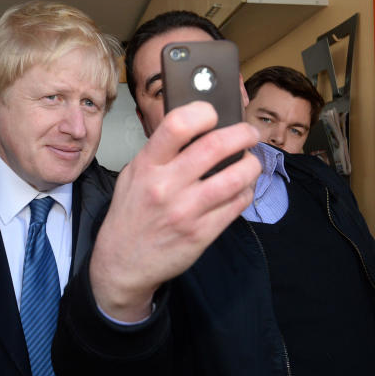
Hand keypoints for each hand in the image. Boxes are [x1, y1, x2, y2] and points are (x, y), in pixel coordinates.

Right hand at [91, 101, 260, 320]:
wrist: (122, 263)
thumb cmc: (131, 215)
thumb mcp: (133, 175)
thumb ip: (161, 152)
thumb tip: (198, 128)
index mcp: (147, 165)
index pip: (177, 125)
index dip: (203, 111)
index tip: (214, 113)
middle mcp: (166, 186)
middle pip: (215, 146)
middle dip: (243, 134)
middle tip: (251, 133)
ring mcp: (186, 211)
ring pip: (236, 177)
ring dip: (252, 164)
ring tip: (251, 162)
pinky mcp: (202, 234)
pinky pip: (237, 205)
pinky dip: (247, 191)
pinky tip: (243, 188)